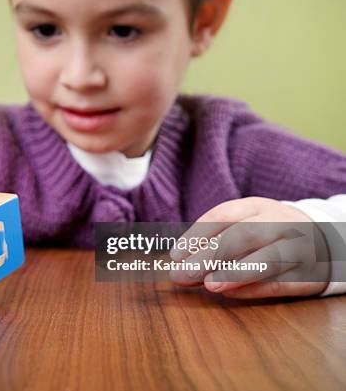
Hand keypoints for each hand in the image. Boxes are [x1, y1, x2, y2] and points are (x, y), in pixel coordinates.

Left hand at [169, 197, 330, 297]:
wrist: (323, 242)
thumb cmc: (266, 235)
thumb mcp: (243, 226)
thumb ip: (212, 244)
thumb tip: (178, 266)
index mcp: (257, 206)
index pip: (223, 215)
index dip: (196, 235)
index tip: (175, 255)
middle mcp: (279, 222)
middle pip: (243, 235)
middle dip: (209, 255)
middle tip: (183, 273)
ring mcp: (297, 247)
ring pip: (267, 259)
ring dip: (234, 273)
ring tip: (208, 285)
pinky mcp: (308, 274)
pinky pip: (279, 282)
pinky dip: (252, 289)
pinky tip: (229, 292)